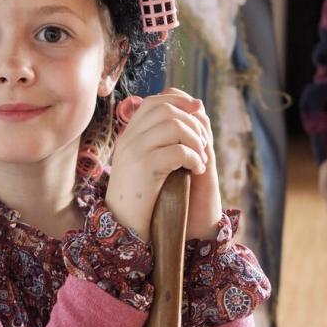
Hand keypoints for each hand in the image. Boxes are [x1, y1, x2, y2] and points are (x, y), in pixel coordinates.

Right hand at [105, 89, 222, 240]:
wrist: (124, 225)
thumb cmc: (140, 194)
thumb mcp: (143, 161)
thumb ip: (159, 138)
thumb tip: (196, 107)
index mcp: (128, 134)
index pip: (154, 101)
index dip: (179, 101)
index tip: (197, 110)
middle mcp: (128, 138)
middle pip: (166, 110)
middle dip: (192, 123)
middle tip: (202, 144)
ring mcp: (134, 151)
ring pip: (174, 126)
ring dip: (195, 141)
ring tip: (200, 158)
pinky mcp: (145, 168)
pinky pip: (179, 151)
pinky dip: (194, 159)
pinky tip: (196, 170)